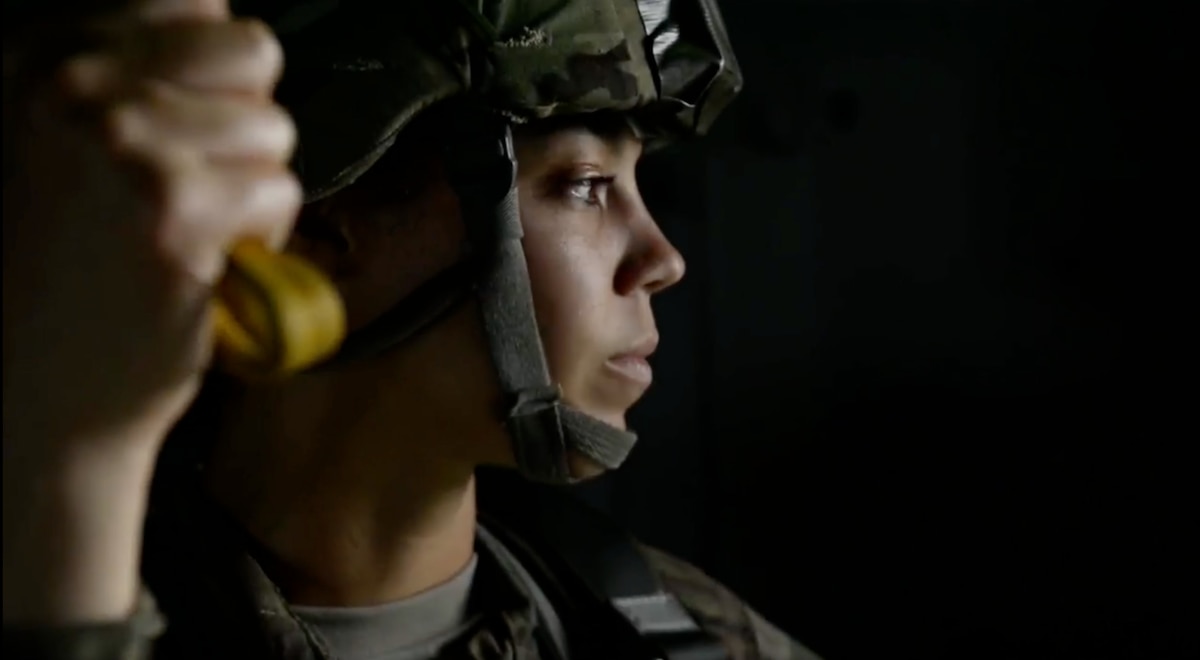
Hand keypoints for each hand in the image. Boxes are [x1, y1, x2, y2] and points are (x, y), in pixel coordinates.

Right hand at [2, 0, 300, 456]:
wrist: (36, 393)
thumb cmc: (63, 275)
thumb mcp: (59, 144)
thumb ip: (129, 79)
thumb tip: (227, 24)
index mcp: (41, 55)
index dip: (214, 68)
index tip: (189, 126)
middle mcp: (72, 85)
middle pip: (250, 49)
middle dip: (245, 122)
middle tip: (196, 185)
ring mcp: (123, 143)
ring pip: (274, 128)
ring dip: (252, 187)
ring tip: (190, 233)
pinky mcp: (176, 208)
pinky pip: (282, 189)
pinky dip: (263, 238)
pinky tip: (204, 267)